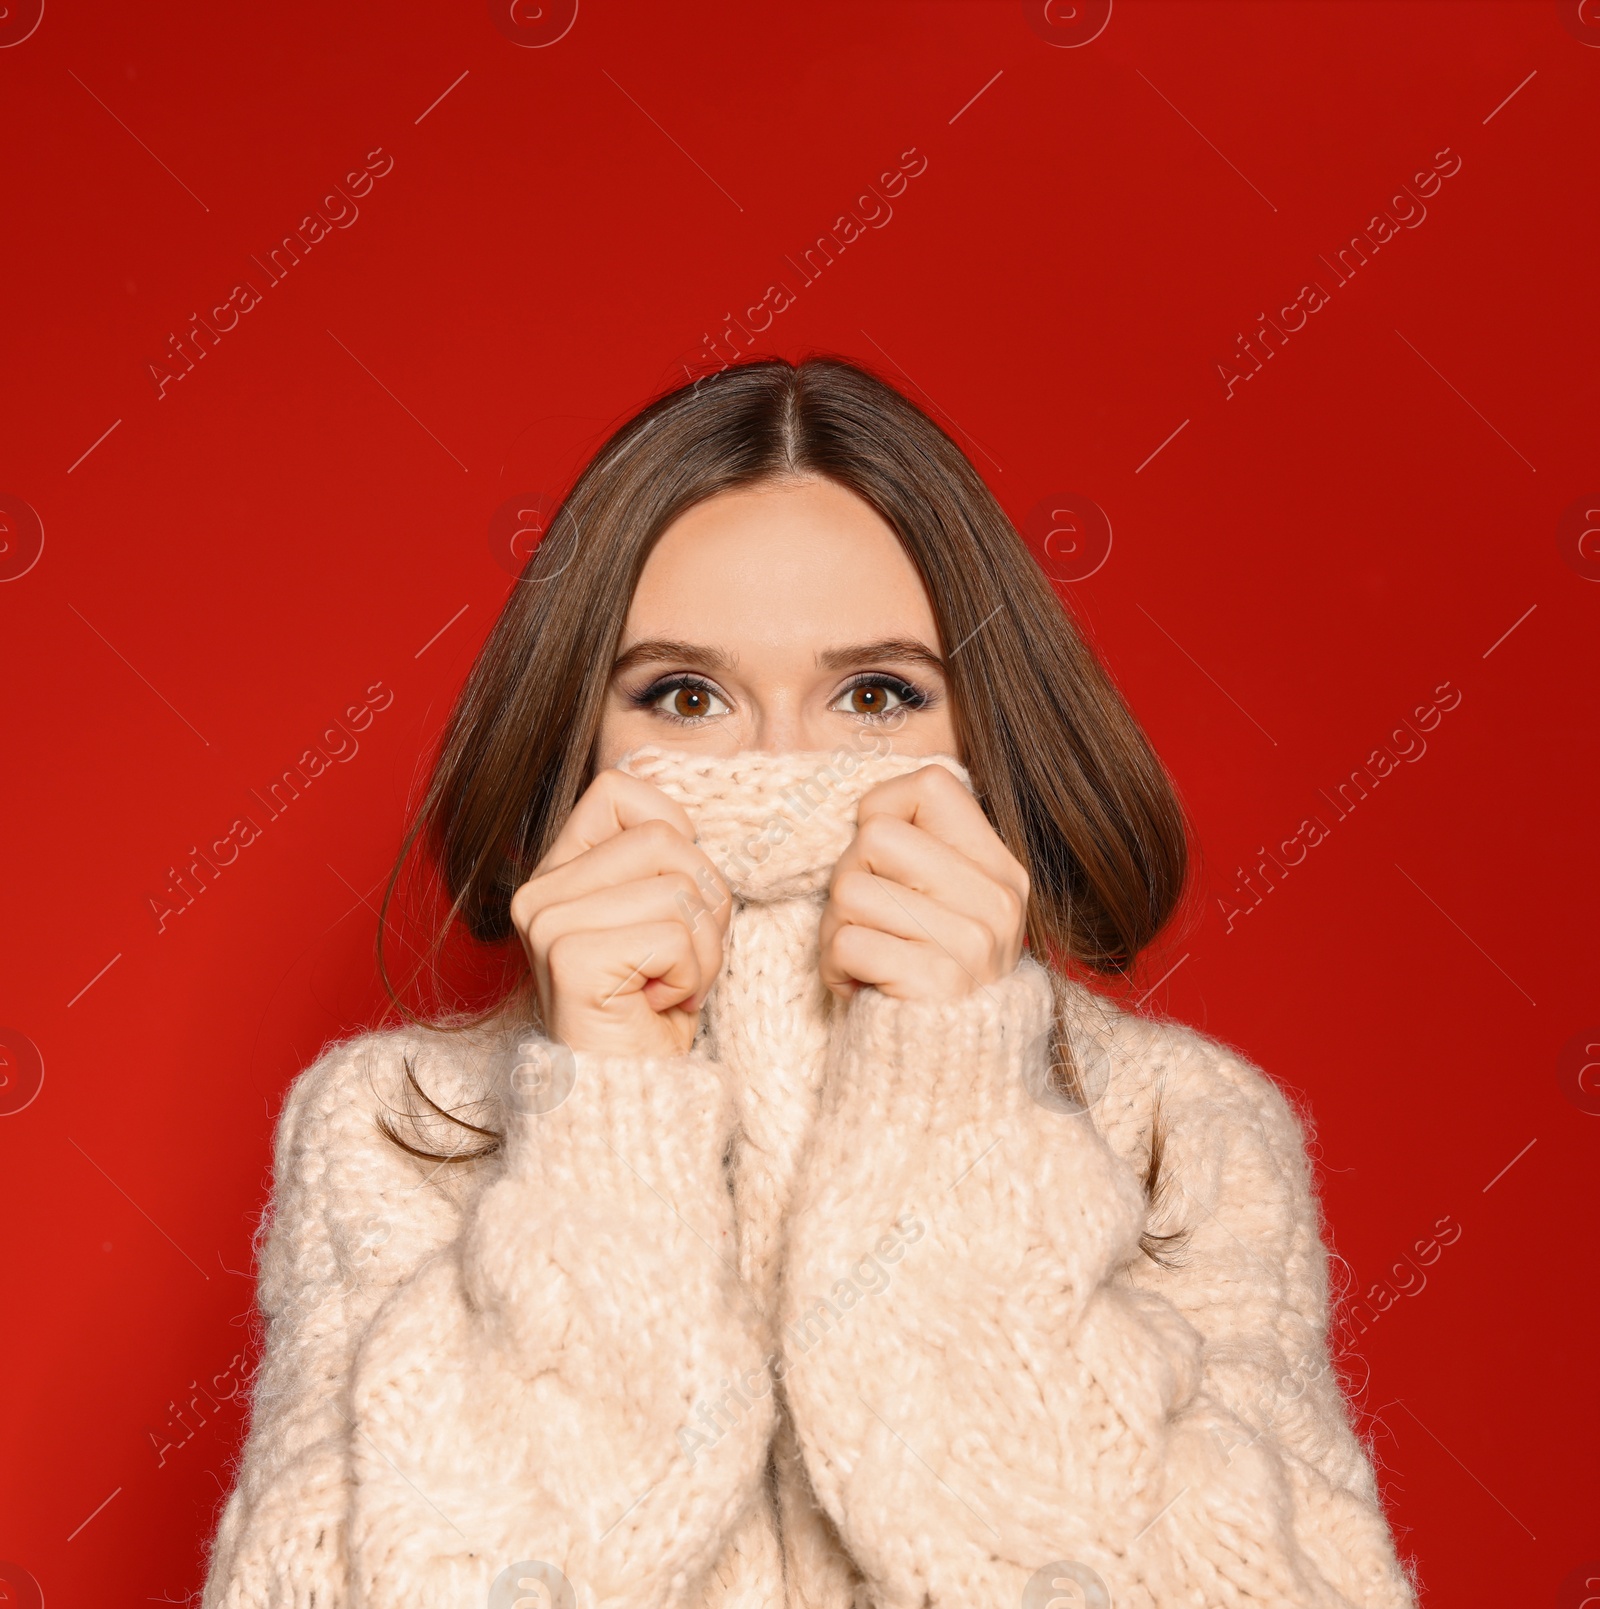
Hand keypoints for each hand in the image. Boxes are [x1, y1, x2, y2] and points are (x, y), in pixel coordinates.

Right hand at [510, 769, 731, 1057]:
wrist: (632, 1099)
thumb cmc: (651, 1009)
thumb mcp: (659, 916)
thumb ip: (661, 861)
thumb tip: (692, 817)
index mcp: (556, 871)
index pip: (621, 789)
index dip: (675, 835)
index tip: (671, 902)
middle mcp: (538, 891)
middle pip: (666, 839)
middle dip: (703, 903)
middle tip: (677, 961)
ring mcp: (547, 923)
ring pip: (679, 888)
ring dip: (702, 948)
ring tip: (669, 986)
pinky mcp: (570, 958)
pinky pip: (675, 934)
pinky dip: (691, 976)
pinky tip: (659, 1005)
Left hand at [819, 764, 1028, 1002]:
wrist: (946, 1082)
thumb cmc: (925, 982)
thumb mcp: (947, 910)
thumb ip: (921, 855)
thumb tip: (864, 809)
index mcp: (1000, 869)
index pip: (931, 783)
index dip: (882, 809)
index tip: (879, 861)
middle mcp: (995, 898)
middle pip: (875, 837)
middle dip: (848, 880)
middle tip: (867, 925)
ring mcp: (971, 940)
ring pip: (850, 889)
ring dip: (835, 930)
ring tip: (864, 961)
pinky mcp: (936, 980)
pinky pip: (847, 942)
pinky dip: (835, 967)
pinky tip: (859, 986)